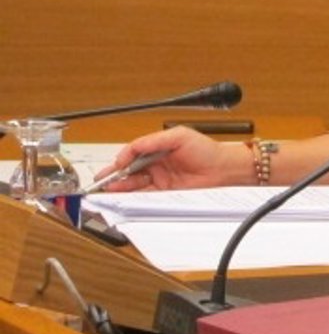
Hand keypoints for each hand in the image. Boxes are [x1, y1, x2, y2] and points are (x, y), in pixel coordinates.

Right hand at [93, 126, 246, 190]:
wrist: (224, 169)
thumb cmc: (207, 150)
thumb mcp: (178, 136)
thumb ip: (152, 141)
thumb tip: (131, 149)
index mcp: (157, 148)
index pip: (132, 153)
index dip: (120, 160)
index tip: (115, 166)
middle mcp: (156, 164)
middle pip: (129, 171)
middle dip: (113, 176)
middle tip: (100, 182)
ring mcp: (160, 179)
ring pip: (133, 184)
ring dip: (119, 188)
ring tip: (107, 190)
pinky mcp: (165, 193)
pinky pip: (145, 195)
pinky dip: (133, 197)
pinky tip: (124, 197)